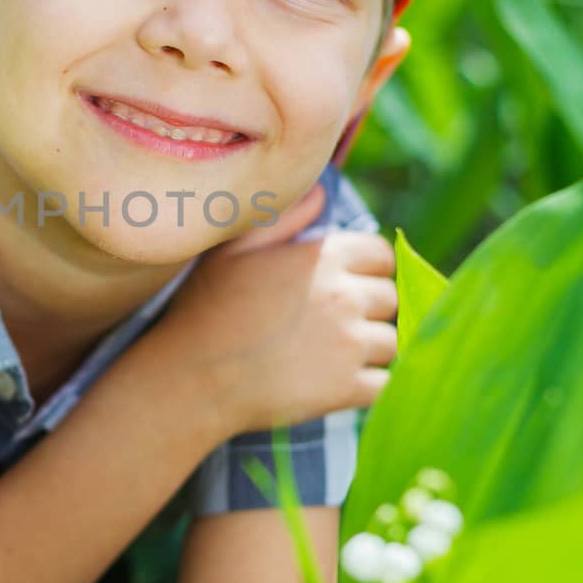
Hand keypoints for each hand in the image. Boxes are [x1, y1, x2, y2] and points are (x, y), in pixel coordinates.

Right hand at [155, 180, 397, 439]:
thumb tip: (321, 193)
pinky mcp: (348, 388)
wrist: (191, 378)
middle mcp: (345, 297)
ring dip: (370, 349)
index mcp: (324, 257)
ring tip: (333, 355)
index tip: (343, 285)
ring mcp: (350, 345)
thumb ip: (283, 217)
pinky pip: (384, 384)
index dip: (366, 269)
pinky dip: (369, 386)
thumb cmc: (207, 308)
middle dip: (369, 309)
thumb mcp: (234, 249)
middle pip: (390, 298)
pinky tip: (339, 383)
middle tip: (333, 324)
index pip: (382, 255)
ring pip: (391, 342)